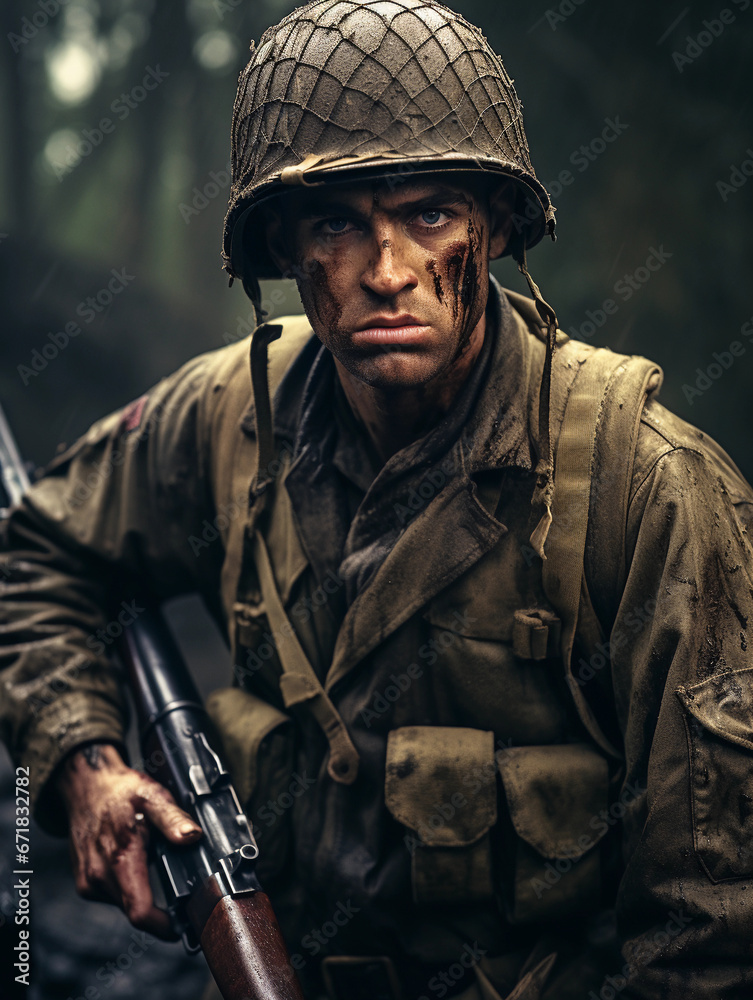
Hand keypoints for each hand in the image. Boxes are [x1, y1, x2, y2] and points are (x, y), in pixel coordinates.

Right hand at [56, 742, 201, 938]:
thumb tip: (191, 837)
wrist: (87, 785)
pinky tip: (132, 862)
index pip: (140, 910)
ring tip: (150, 862)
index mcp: (120, 858)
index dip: (162, 926)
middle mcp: (99, 875)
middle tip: (177, 887)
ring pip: (123, 902)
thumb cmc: (120, 791)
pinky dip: (126, 885)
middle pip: (135, 908)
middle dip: (157, 906)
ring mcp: (88, 880)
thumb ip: (173, 820)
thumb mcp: (154, 797)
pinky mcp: (84, 881)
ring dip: (140, 891)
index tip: (180, 928)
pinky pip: (111, 894)